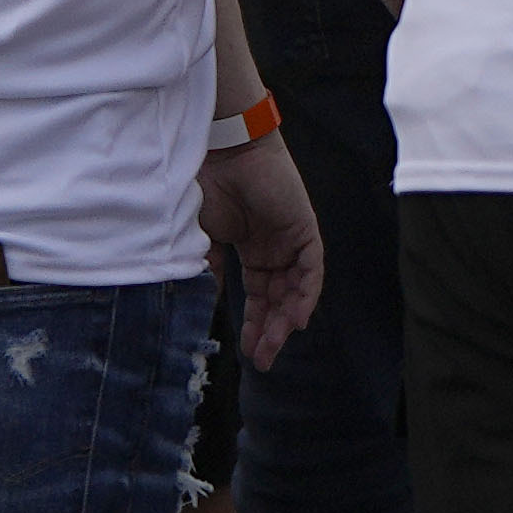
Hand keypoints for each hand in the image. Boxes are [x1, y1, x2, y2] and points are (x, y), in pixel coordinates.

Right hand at [202, 123, 327, 369]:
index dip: (252, 323)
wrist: (222, 150)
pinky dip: (305, 295)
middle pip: (277, 297)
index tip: (244, 353)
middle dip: (268, 330)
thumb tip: (205, 302)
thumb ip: (209, 269)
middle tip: (260, 362)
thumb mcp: (201, 238)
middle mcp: (273, 247)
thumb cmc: (205, 186)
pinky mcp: (305, 229)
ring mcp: (290, 238)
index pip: (257, 295)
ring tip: (272, 348)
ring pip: (295, 289)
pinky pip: (311, 269)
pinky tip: (296, 320)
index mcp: (249, 248)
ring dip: (285, 320)